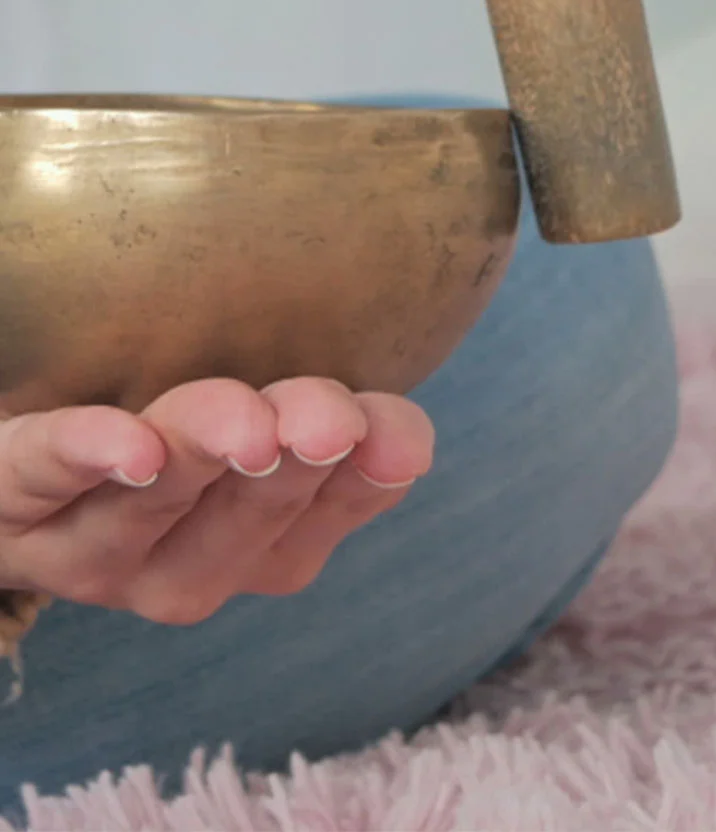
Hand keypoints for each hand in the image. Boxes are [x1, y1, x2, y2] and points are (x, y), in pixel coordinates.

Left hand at [0, 378, 432, 623]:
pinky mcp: (8, 496)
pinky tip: (132, 448)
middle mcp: (173, 567)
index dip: (367, 479)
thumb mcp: (269, 418)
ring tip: (246, 426)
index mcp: (254, 545)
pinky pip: (41, 478)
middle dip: (286, 472)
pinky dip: (89, 457)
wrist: (32, 458)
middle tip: (324, 426)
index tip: (399, 443)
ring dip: (201, 460)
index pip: (325, 515)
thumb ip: (338, 419)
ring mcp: (84, 544)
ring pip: (146, 509)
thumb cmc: (167, 423)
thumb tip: (405, 433)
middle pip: (236, 526)